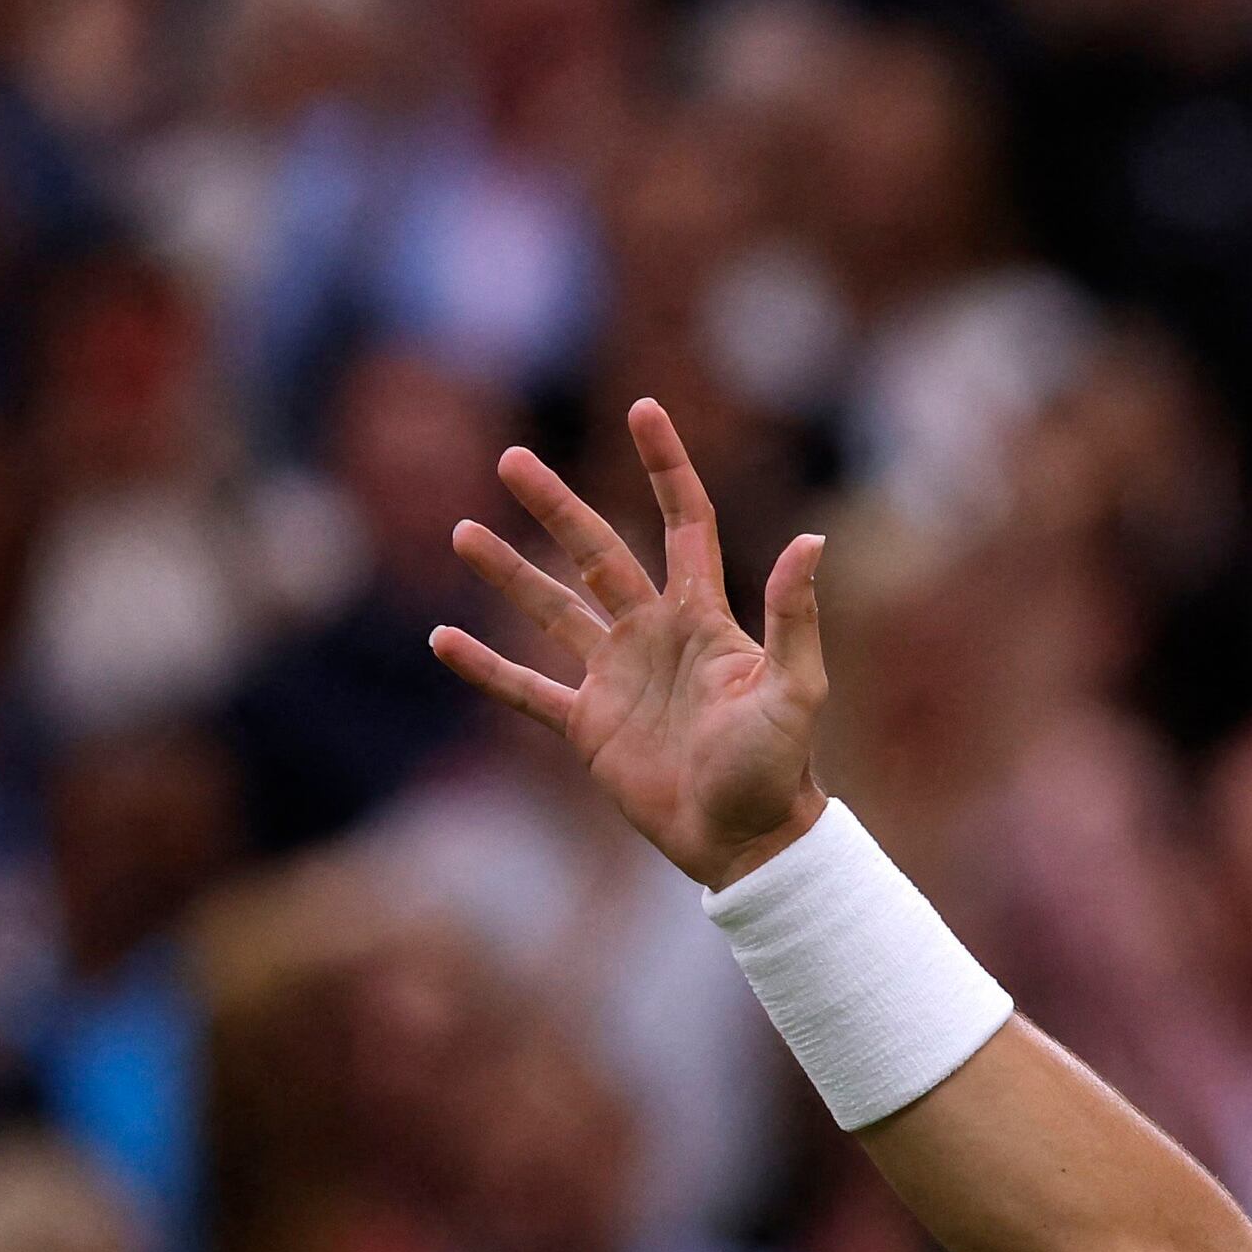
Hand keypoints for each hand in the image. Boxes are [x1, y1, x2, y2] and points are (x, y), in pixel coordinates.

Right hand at [432, 399, 830, 888]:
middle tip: (512, 458)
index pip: (684, 522)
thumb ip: (793, 616)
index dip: (666, 466)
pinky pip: (526, 689)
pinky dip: (486, 666)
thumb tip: (811, 539)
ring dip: (509, 573)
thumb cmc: (778, 767)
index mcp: (703, 618)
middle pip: (597, 553)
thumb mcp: (794, 689)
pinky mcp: (588, 728)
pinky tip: (441, 638)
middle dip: (556, 506)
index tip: (643, 409)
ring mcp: (617, 679)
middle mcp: (655, 636)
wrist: (745, 841)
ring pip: (552, 611)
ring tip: (463, 530)